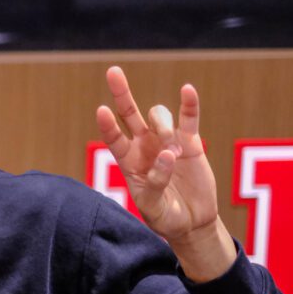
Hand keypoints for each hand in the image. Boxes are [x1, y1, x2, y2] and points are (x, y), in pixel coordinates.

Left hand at [96, 66, 234, 279]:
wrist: (190, 222)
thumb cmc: (165, 217)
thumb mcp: (153, 207)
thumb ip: (155, 182)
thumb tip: (167, 154)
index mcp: (127, 162)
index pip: (113, 138)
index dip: (108, 125)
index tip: (101, 110)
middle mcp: (143, 146)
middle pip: (129, 114)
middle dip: (121, 93)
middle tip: (113, 71)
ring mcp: (167, 141)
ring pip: (159, 116)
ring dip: (164, 126)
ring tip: (173, 151)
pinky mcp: (191, 142)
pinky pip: (189, 118)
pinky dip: (189, 104)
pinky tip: (187, 90)